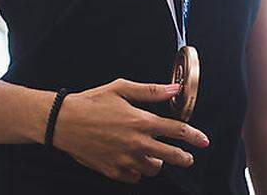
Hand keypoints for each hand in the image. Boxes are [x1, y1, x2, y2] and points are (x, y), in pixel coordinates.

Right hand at [50, 78, 209, 183]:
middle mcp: (136, 143)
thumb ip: (150, 91)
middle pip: (173, 156)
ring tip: (152, 154)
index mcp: (141, 121)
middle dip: (185, 157)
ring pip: (154, 169)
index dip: (195, 137)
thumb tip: (173, 89)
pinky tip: (133, 161)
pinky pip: (135, 178)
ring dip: (157, 162)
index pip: (178, 131)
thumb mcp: (121, 89)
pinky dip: (137, 171)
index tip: (203, 141)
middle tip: (187, 157)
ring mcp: (125, 160)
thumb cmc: (91, 102)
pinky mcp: (113, 171)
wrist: (63, 122)